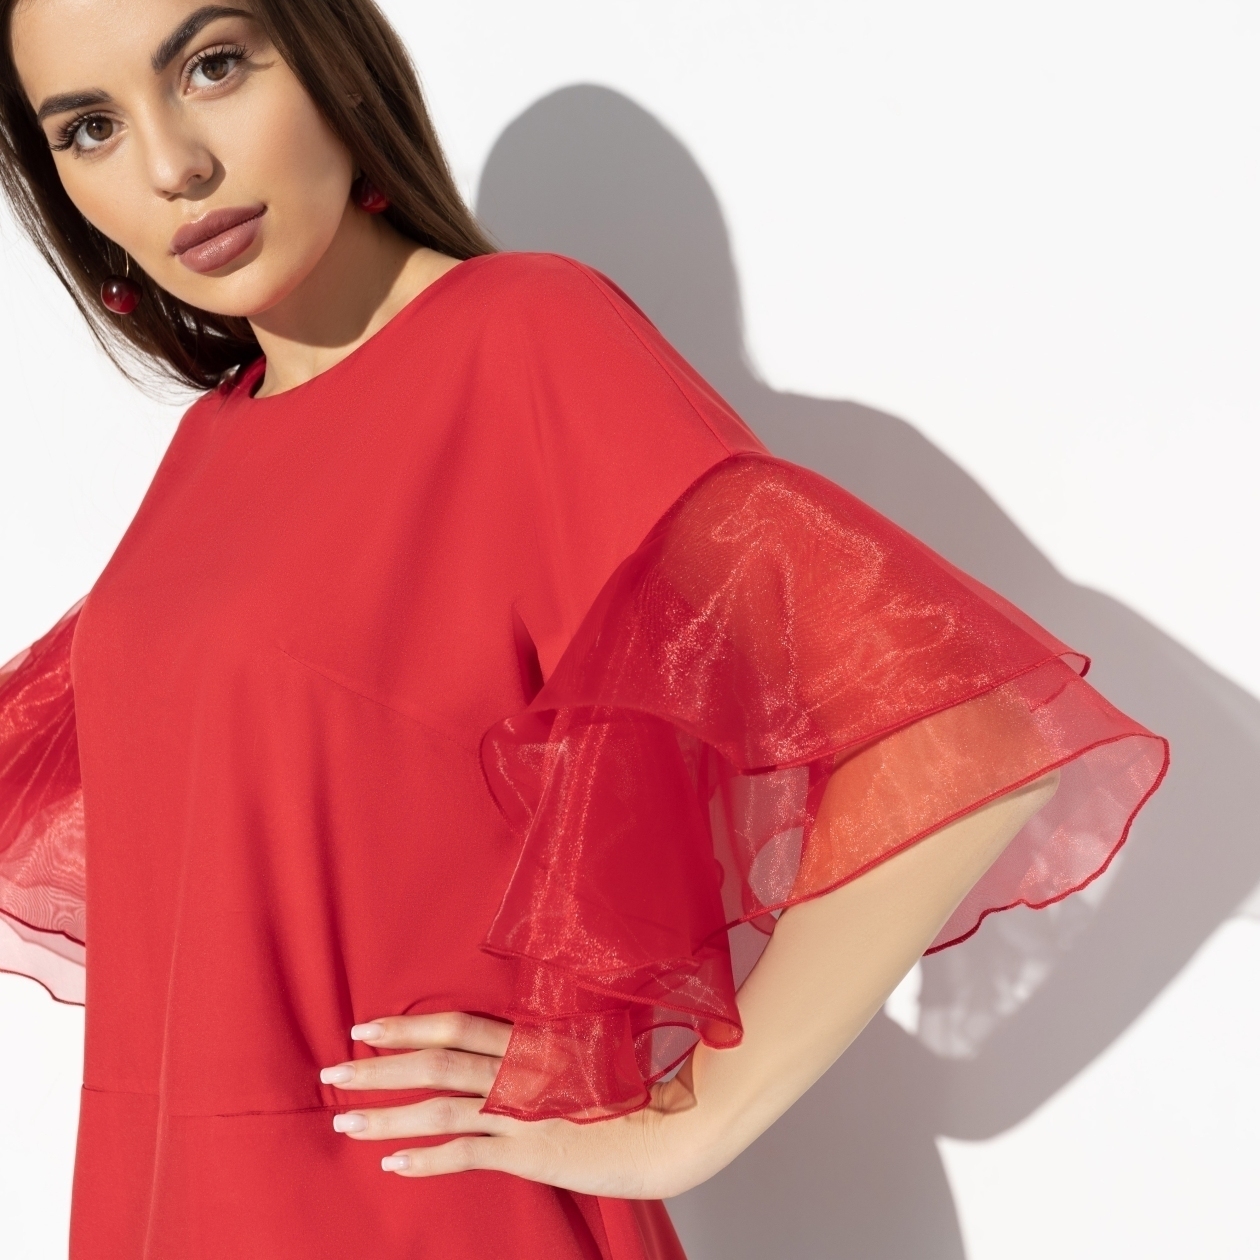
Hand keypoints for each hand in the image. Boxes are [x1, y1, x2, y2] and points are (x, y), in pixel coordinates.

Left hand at [318, 1013, 708, 1198]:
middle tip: (333, 1071)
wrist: (670, 1128)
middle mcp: (520, 1071)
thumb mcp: (579, 1055)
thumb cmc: (627, 1089)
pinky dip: (428, 1159)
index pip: (456, 1026)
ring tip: (344, 1123)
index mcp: (530, 1041)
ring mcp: (524, 1111)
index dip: (408, 1026)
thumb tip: (494, 1052)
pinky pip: (469, 1153)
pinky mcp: (532, 1151)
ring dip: (388, 1115)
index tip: (364, 1027)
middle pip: (437, 1063)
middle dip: (380, 1067)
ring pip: (442, 1107)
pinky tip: (393, 1164)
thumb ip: (536, 1051)